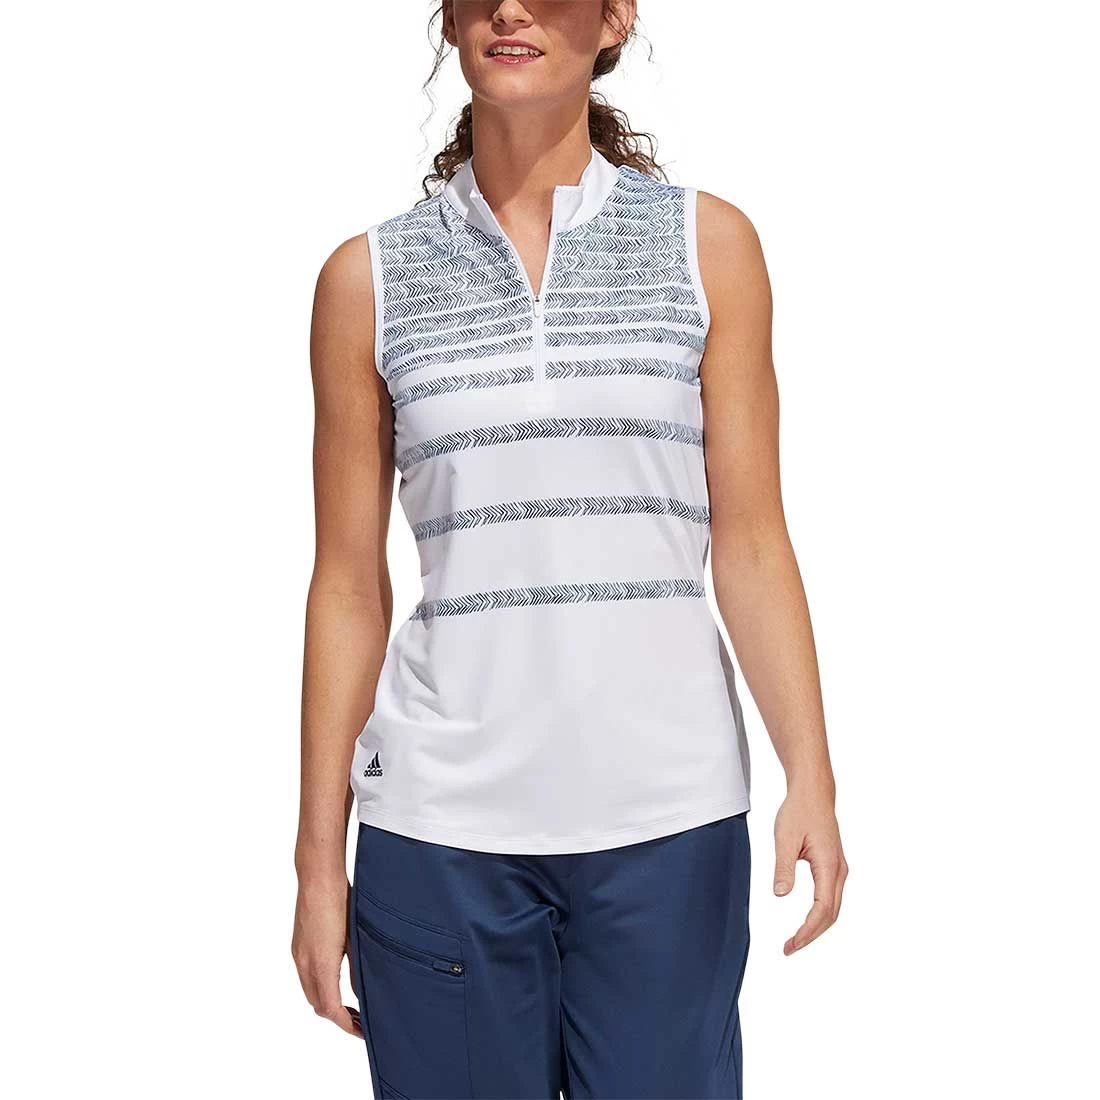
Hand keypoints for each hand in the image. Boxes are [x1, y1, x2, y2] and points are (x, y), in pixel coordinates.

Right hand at [292, 876, 361, 1036]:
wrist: (318, 877)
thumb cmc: (340, 900)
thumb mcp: (355, 937)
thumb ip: (357, 968)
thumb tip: (362, 992)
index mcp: (321, 964)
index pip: (330, 1008)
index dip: (345, 1024)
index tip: (360, 1030)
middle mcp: (304, 963)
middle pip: (318, 1005)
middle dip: (338, 1017)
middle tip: (359, 1021)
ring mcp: (298, 954)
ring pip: (310, 991)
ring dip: (328, 1003)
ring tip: (349, 1006)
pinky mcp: (297, 946)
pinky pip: (306, 976)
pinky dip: (320, 987)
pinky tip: (335, 982)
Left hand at [773, 781, 847, 954]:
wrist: (814, 793)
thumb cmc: (799, 810)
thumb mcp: (784, 837)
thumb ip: (783, 866)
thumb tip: (780, 894)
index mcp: (829, 865)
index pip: (822, 908)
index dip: (807, 930)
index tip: (791, 943)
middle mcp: (839, 870)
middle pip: (831, 914)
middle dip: (811, 934)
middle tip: (789, 948)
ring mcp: (839, 869)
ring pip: (833, 908)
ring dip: (816, 926)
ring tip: (795, 940)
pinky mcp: (834, 866)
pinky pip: (831, 898)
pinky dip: (820, 914)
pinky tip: (807, 921)